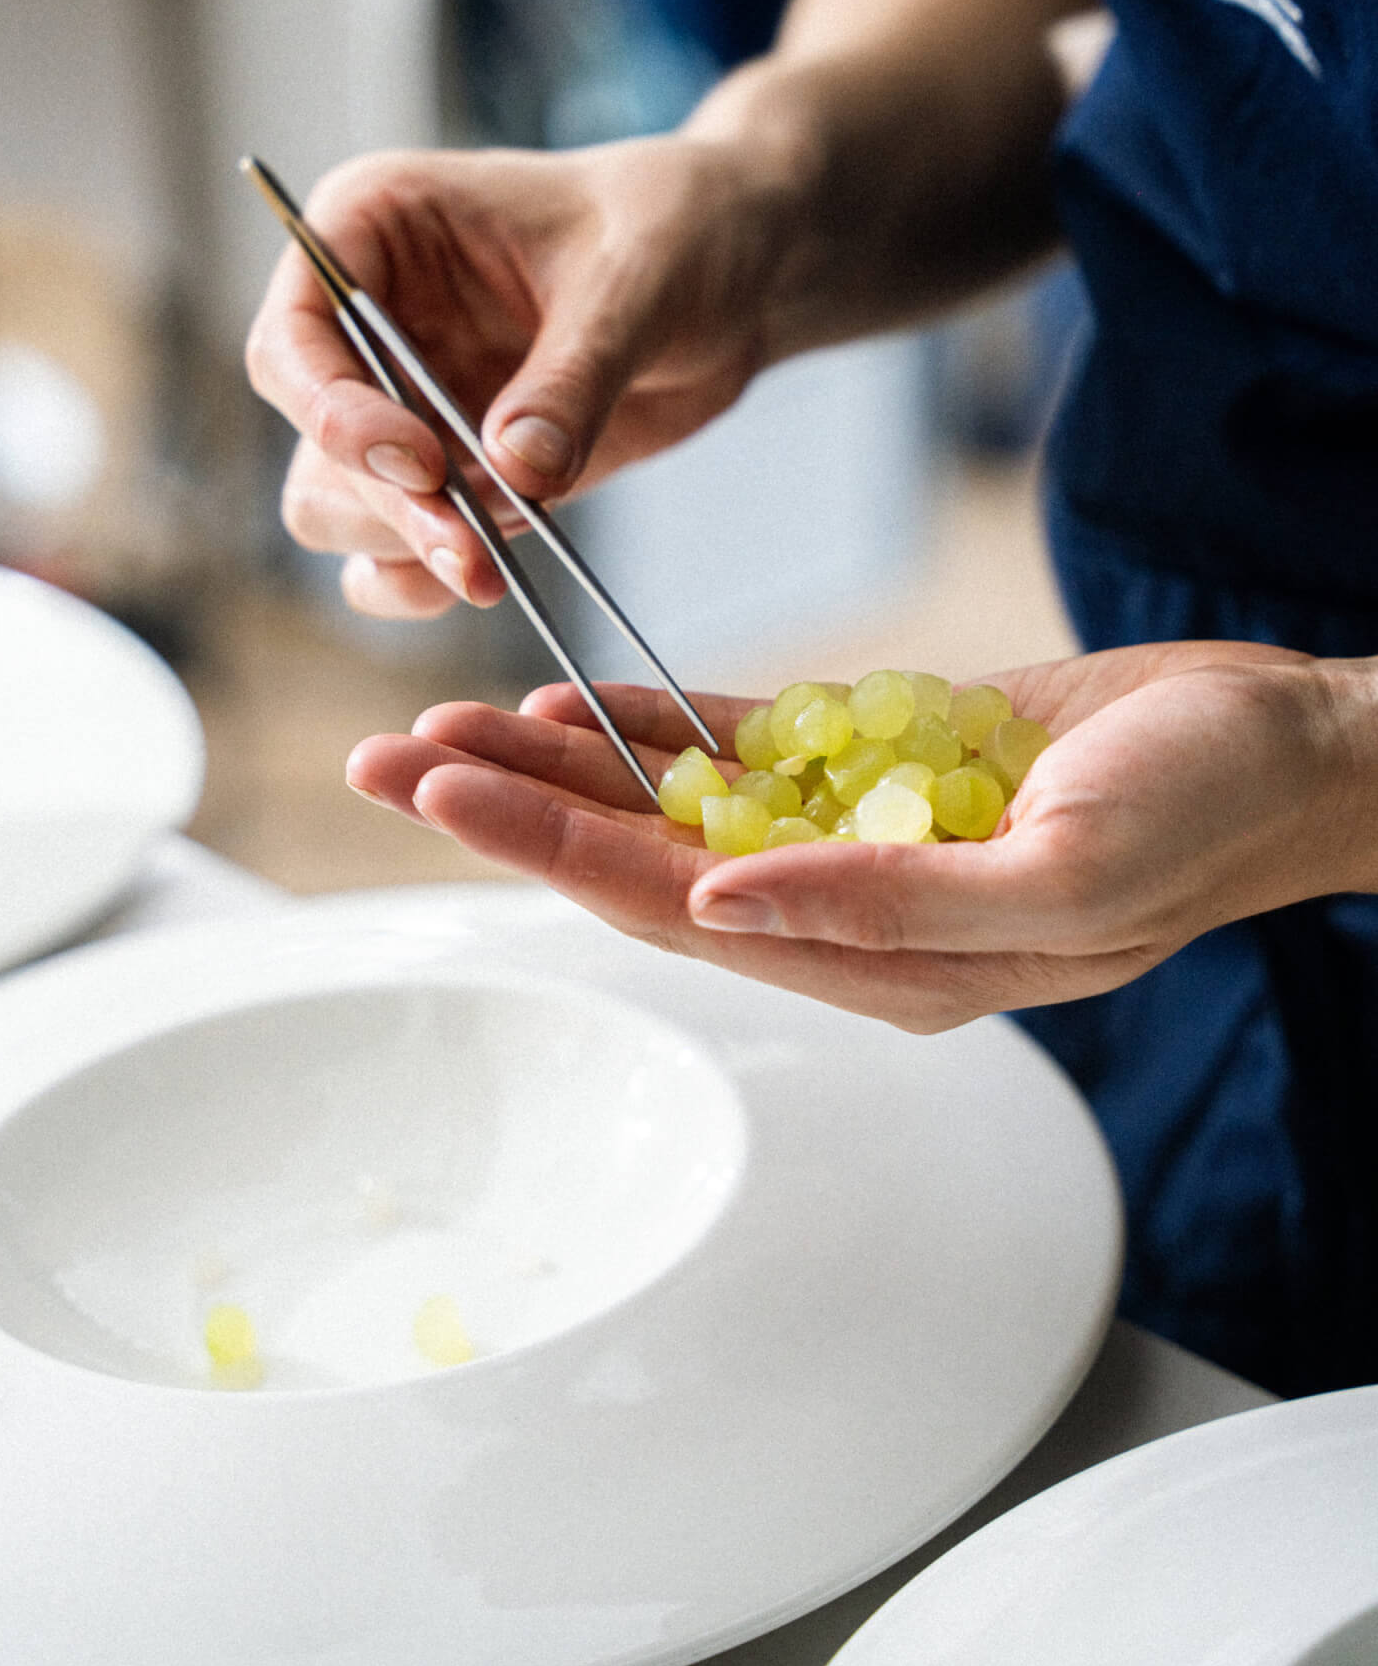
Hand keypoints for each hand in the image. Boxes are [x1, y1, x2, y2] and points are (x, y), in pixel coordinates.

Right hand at [244, 136, 788, 617]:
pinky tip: (486, 581)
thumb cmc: (675, 227)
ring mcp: (402, 404)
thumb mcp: (638, 281)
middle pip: (314, 444)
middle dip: (385, 505)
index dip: (333, 411)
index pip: (291, 337)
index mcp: (375, 228)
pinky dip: (422, 579)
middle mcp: (366, 323)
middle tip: (470, 553)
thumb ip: (574, 375)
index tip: (423, 463)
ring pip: (337, 509)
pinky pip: (392, 551)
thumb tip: (515, 469)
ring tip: (490, 570)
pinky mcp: (449, 473)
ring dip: (403, 549)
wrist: (735, 279)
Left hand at [343, 642, 1377, 1031]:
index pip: (676, 906)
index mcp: (884, 958)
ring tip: (442, 726)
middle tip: (386, 759)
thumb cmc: (1199, 816)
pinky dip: (655, 728)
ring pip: (672, 804)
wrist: (1279, 745)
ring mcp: (854, 834)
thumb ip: (888, 905)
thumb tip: (721, 899)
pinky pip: (740, 752)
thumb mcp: (1060, 879)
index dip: (552, 849)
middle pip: (643, 859)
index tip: (443, 793)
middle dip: (513, 811)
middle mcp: (845, 907)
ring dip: (560, 766)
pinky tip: (572, 706)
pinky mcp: (877, 765)